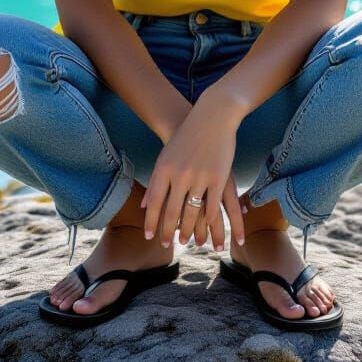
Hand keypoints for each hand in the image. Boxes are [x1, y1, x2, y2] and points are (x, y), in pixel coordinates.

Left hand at [141, 99, 245, 250]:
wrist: (211, 116)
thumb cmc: (186, 137)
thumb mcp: (166, 156)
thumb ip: (156, 181)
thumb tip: (143, 205)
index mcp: (164, 168)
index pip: (153, 202)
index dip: (151, 221)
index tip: (149, 237)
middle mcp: (180, 174)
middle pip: (172, 211)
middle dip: (168, 231)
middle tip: (167, 245)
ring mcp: (200, 177)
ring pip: (192, 212)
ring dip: (190, 230)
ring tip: (188, 242)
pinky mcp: (218, 177)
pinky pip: (213, 206)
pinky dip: (211, 222)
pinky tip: (209, 229)